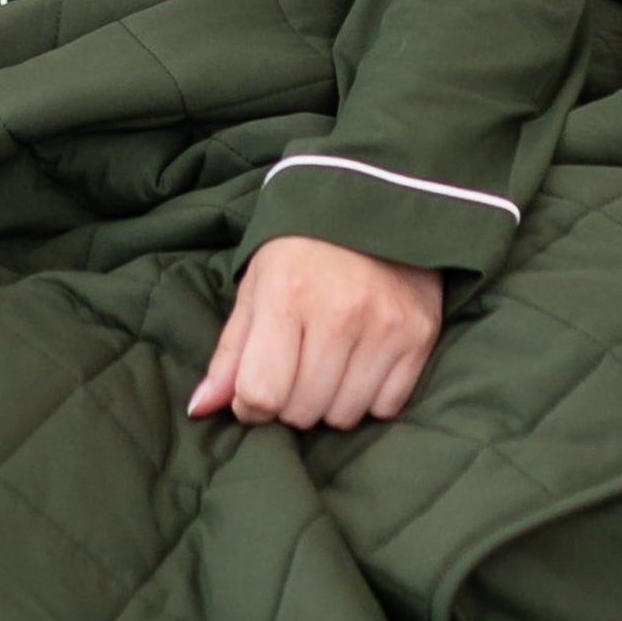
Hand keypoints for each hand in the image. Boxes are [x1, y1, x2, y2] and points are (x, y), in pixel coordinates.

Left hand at [188, 237, 443, 428]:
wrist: (378, 204)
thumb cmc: (302, 250)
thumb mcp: (256, 288)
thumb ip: (230, 352)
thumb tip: (201, 409)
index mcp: (287, 296)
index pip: (261, 393)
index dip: (251, 404)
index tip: (257, 388)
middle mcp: (339, 313)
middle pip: (302, 411)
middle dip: (290, 401)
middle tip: (297, 365)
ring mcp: (385, 325)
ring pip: (344, 416)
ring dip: (330, 402)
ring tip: (330, 362)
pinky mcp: (420, 335)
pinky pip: (386, 407)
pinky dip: (370, 396)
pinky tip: (363, 361)